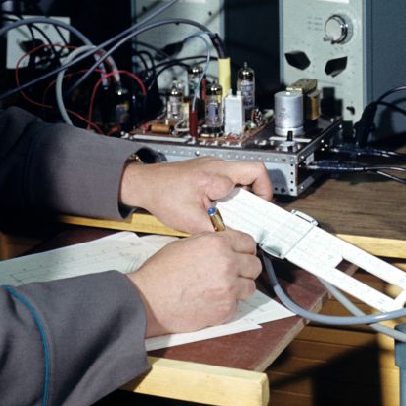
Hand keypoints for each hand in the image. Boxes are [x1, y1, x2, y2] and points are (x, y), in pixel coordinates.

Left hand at [119, 157, 272, 234]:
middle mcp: (217, 166)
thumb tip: (233, 240)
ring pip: (242, 175)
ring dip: (244, 193)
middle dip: (259, 191)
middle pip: (254, 170)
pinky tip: (223, 208)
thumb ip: (215, 230)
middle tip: (256, 210)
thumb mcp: (190, 220)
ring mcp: (212, 166)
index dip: (260, 196)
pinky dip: (231, 193)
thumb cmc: (162, 195)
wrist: (145, 184)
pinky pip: (229, 179)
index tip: (259, 214)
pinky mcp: (207, 170)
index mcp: (216, 175)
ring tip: (238, 212)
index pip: (254, 176)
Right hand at [127, 230, 262, 335]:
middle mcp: (227, 264)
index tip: (244, 254)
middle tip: (236, 272)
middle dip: (246, 268)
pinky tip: (213, 300)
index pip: (248, 242)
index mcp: (217, 243)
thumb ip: (211, 243)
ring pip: (250, 287)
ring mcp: (228, 288)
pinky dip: (228, 304)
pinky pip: (237, 305)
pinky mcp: (226, 310)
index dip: (246, 249)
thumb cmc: (162, 272)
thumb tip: (225, 244)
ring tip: (223, 288)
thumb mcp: (186, 244)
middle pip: (255, 265)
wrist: (150, 299)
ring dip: (240, 287)